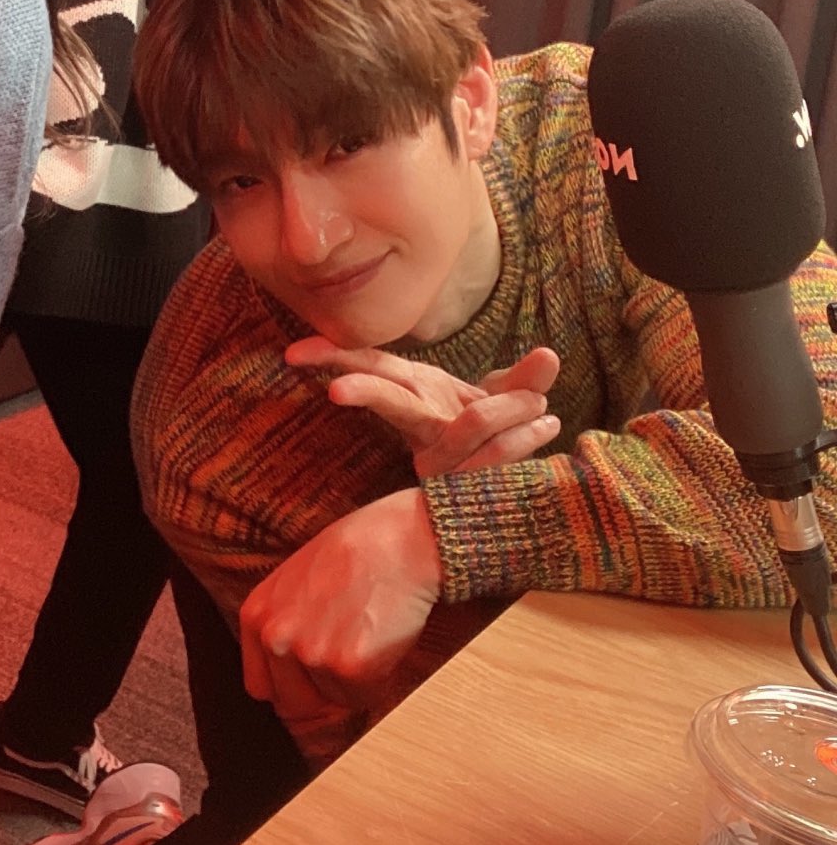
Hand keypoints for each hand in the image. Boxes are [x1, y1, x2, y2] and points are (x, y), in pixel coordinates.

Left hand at [239, 487, 441, 719]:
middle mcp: (275, 636)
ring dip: (352, 685)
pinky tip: (382, 642)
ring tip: (366, 637)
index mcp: (257, 616)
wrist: (401, 541)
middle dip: (321, 695)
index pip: (261, 686)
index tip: (314, 681)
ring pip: (331, 703)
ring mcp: (311, 652)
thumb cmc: (355, 554)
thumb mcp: (295, 581)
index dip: (292, 688)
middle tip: (347, 662)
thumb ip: (284, 626)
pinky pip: (363, 699)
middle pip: (291, 704)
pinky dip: (378, 682)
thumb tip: (289, 682)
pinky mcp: (350, 666)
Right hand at [283, 340, 561, 479]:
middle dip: (359, 387)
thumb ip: (519, 379)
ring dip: (510, 407)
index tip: (294, 355)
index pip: (367, 365)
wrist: (491, 488)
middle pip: (384, 396)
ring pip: (469, 424)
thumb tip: (550, 355)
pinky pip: (497, 454)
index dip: (332, 356)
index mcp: (412, 390)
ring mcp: (437, 451)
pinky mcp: (461, 478)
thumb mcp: (496, 400)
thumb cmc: (481, 436)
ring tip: (540, 403)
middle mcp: (417, 419)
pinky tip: (548, 425)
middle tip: (331, 388)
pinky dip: (526, 435)